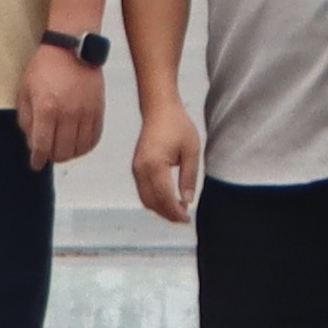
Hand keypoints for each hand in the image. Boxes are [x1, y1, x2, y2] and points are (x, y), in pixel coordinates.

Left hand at [20, 41, 107, 170]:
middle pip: (62, 151)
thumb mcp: (25, 90)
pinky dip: (85, 146)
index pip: (42, 146)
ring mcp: (86, 112)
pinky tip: (77, 143)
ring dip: (69, 154)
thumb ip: (26, 120)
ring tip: (62, 148)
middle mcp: (67, 113)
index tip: (36, 164)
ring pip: (79, 148)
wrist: (72, 48)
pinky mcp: (98, 109)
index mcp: (46, 108)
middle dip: (52, 157)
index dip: (38, 159)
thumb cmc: (44, 67)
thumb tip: (32, 144)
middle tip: (48, 153)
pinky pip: (94, 138)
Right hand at [130, 95, 202, 224]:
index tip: (187, 219)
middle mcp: (141, 169)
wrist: (159, 108)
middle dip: (168, 214)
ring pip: (145, 199)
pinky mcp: (136, 168)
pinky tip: (169, 199)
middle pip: (152, 202)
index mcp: (155, 164)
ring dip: (161, 208)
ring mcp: (136, 169)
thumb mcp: (191, 150)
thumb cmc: (177, 125)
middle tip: (184, 218)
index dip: (175, 212)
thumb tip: (187, 201)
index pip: (164, 197)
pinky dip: (155, 200)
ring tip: (179, 211)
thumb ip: (189, 177)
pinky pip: (143, 191)